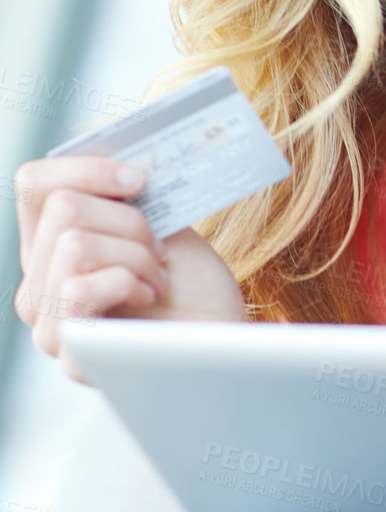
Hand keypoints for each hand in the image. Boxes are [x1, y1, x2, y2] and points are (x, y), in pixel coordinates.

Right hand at [12, 156, 246, 379]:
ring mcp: (47, 321)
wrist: (226, 341)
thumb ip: (128, 199)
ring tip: (158, 280)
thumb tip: (124, 159)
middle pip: (63, 207)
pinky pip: (77, 287)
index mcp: (51, 248)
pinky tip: (148, 299)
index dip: (86, 168)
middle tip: (159, 254)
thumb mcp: (161, 227)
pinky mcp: (68, 352)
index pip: (33, 183)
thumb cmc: (194, 288)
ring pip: (73, 243)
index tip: (139, 180)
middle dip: (130, 221)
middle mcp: (37, 284)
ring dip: (136, 255)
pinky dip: (127, 282)